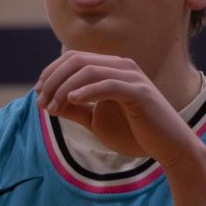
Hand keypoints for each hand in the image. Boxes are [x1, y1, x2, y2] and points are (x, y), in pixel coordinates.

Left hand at [35, 52, 199, 168]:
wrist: (168, 147)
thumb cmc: (134, 133)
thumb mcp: (97, 120)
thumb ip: (76, 109)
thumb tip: (50, 101)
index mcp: (112, 68)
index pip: (74, 58)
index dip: (51, 73)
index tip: (38, 94)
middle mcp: (121, 65)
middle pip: (76, 60)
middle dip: (53, 80)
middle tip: (41, 102)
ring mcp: (131, 76)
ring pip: (88, 70)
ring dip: (64, 88)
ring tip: (51, 108)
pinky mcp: (139, 92)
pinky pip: (107, 85)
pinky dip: (86, 91)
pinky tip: (71, 101)